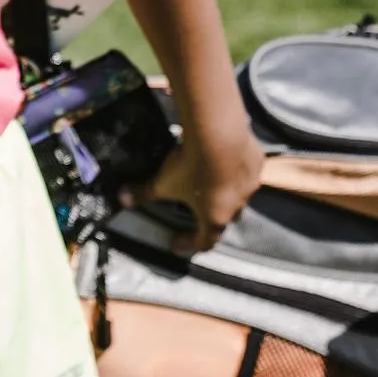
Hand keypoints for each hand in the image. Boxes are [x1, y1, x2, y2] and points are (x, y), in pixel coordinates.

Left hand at [132, 120, 263, 254]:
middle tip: (196, 207)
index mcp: (215, 217)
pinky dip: (235, 168)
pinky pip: (246, 170)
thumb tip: (120, 199)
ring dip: (226, 191)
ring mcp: (251, 183)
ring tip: (210, 178)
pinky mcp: (257, 162)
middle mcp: (238, 205)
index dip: (189, 243)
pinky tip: (224, 156)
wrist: (218, 133)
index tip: (176, 243)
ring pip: (239, 193)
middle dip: (211, 216)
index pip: (205, 241)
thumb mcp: (162, 182)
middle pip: (225, 218)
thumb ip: (143, 193)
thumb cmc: (189, 166)